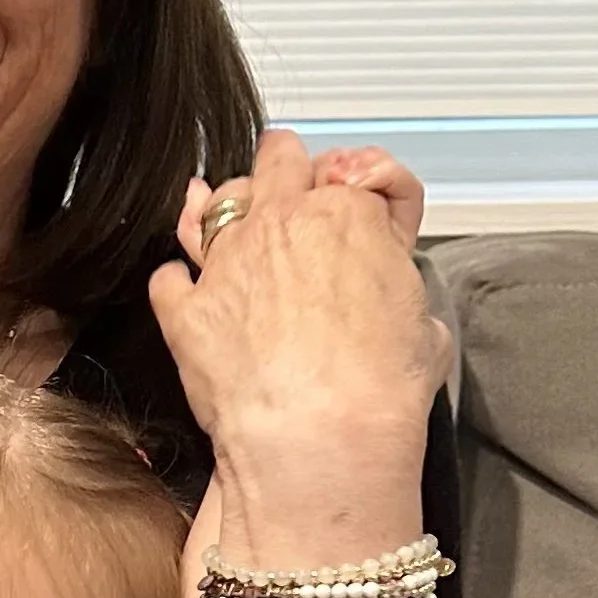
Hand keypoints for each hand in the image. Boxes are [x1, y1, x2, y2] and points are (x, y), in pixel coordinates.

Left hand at [149, 132, 449, 558]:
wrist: (321, 438)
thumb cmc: (379, 391)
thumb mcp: (428, 327)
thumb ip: (401, 294)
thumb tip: (394, 306)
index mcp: (350, 215)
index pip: (356, 169)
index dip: (361, 184)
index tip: (359, 203)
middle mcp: (283, 222)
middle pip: (278, 159)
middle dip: (284, 168)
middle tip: (289, 188)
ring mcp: (227, 261)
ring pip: (215, 202)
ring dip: (224, 210)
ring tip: (231, 228)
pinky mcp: (185, 307)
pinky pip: (169, 277)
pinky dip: (178, 284)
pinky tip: (188, 295)